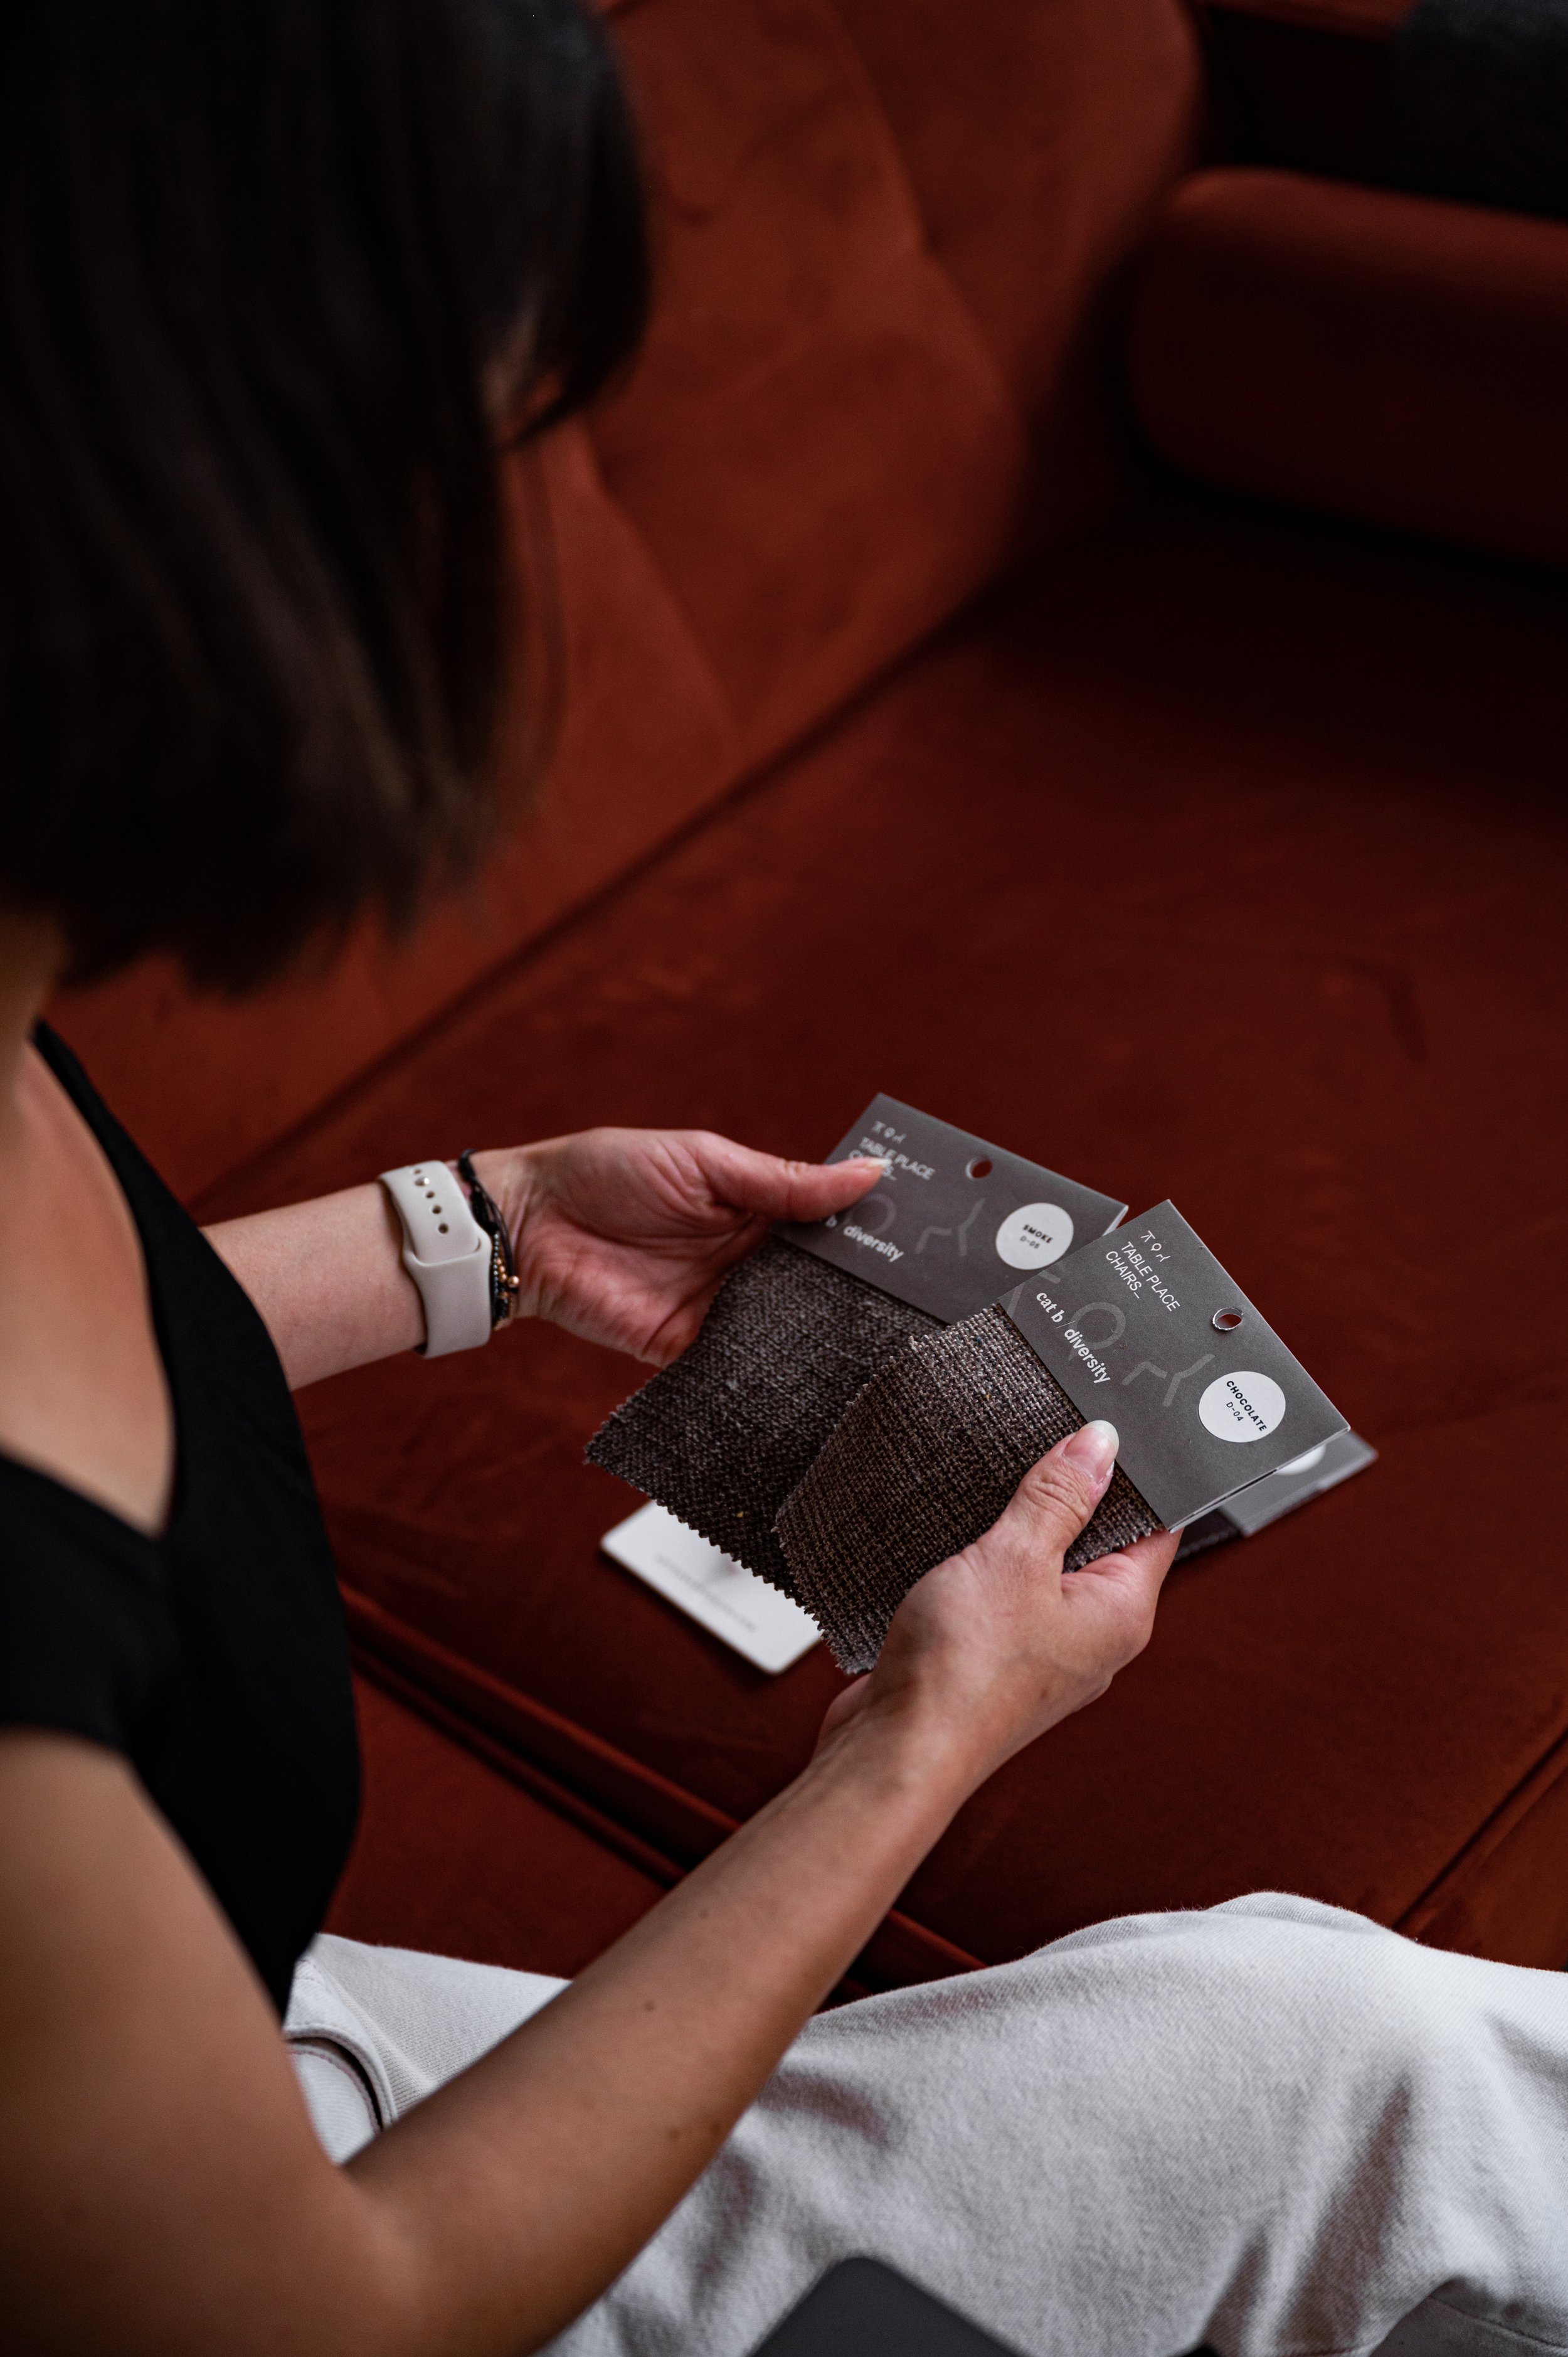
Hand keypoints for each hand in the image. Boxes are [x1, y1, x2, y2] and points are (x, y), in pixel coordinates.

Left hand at [470, 1130, 884, 1363]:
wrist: (527, 1226)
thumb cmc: (604, 1173)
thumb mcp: (705, 1163)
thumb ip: (784, 1181)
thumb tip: (869, 1175)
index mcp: (754, 1208)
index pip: (827, 1225)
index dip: (868, 1236)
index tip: (922, 1244)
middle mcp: (745, 1261)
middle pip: (817, 1282)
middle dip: (859, 1291)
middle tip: (918, 1302)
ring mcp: (720, 1308)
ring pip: (789, 1327)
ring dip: (824, 1334)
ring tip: (883, 1344)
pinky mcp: (687, 1349)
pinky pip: (740, 1366)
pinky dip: (773, 1373)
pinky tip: (815, 1377)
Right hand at [817, 1421, 1176, 1793]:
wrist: (895, 1750)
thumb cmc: (963, 1673)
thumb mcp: (1015, 1557)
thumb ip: (1058, 1496)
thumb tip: (1100, 1444)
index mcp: (1120, 1614)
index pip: (1157, 1525)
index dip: (1140, 1473)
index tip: (1115, 1423)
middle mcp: (1091, 1637)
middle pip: (1100, 1541)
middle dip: (1073, 1493)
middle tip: (1047, 1437)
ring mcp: (1042, 1650)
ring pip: (1046, 1565)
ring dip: (1022, 1527)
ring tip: (997, 1485)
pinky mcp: (994, 1657)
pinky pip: (1005, 1591)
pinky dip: (988, 1560)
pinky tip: (961, 1535)